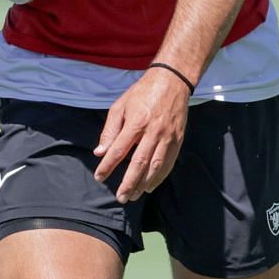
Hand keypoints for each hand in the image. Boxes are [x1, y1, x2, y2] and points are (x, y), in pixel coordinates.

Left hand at [93, 67, 189, 202]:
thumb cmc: (142, 93)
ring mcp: (168, 137)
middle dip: (129, 183)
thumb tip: (100, 152)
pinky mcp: (178, 139)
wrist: (172, 81)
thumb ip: (110, 130)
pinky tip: (150, 186)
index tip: (100, 176)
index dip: (108, 165)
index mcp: (136, 122)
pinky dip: (159, 177)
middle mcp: (153, 132)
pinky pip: (169, 163)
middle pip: (139, 163)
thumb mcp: (120, 106)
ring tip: (134, 196)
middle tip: (120, 197)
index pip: (119, 149)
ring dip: (144, 184)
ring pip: (156, 167)